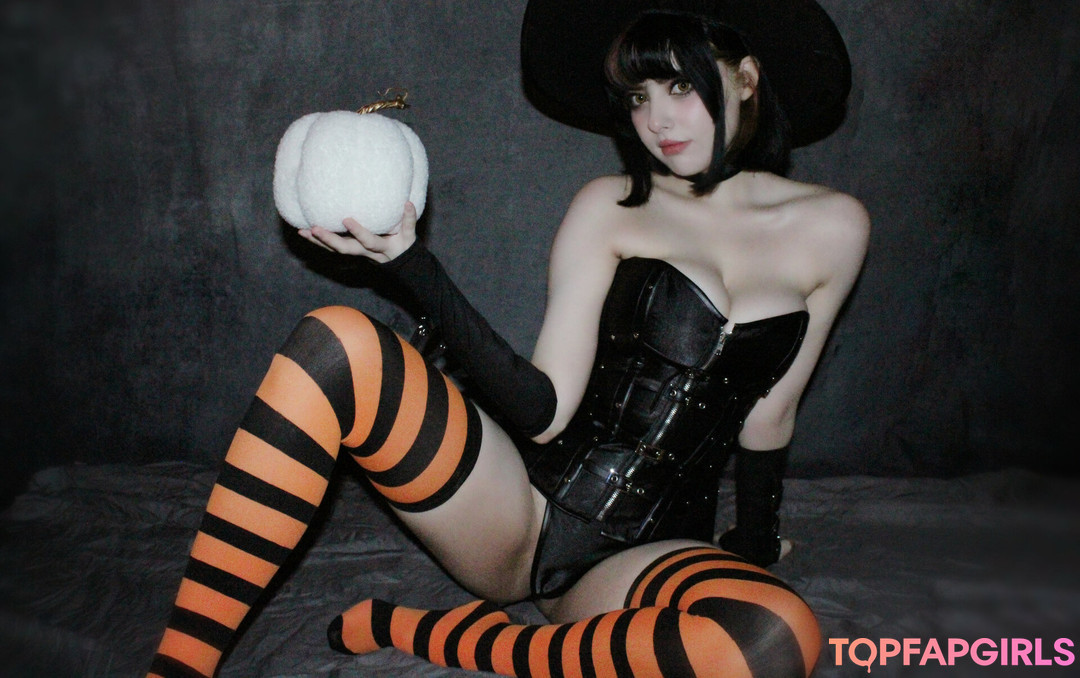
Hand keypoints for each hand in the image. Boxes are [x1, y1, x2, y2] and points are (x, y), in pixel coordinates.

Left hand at [298, 202, 417, 262]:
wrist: (400, 264)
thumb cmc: (404, 245)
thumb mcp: (410, 235)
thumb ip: (408, 220)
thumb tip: (408, 203)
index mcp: (380, 248)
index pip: (368, 241)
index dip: (358, 232)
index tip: (346, 219)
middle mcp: (365, 253)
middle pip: (345, 249)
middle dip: (329, 240)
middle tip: (314, 228)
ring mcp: (356, 253)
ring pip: (335, 249)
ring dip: (318, 241)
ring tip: (302, 231)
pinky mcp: (350, 250)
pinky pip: (331, 247)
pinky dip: (318, 241)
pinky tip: (304, 233)